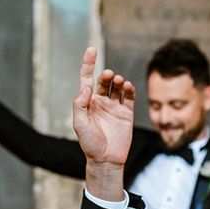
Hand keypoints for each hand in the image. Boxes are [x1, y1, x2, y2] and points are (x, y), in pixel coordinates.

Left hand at [73, 47, 134, 200]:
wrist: (106, 159)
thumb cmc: (89, 143)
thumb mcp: (79, 123)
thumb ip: (80, 104)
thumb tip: (87, 86)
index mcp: (87, 102)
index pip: (87, 78)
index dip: (89, 63)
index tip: (92, 49)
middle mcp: (100, 102)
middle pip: (103, 81)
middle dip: (106, 75)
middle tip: (110, 75)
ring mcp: (114, 107)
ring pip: (117, 87)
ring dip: (119, 81)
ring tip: (120, 81)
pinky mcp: (126, 113)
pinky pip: (129, 97)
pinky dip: (129, 89)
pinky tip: (128, 87)